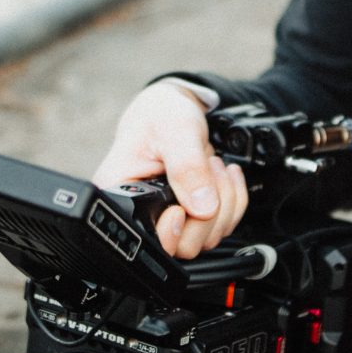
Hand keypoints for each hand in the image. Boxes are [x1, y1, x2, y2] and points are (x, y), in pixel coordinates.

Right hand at [91, 81, 249, 257]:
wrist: (173, 107)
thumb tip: (202, 205)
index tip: (184, 206)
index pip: (145, 238)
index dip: (172, 231)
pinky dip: (233, 199)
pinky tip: (224, 174)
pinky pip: (222, 224)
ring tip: (213, 164)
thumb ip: (187, 166)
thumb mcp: (174, 129)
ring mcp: (169, 217)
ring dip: (223, 201)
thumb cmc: (162, 112)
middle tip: (208, 170)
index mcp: (119, 192)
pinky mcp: (191, 215)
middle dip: (208, 211)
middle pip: (184, 245)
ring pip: (206, 237)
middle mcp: (141, 212)